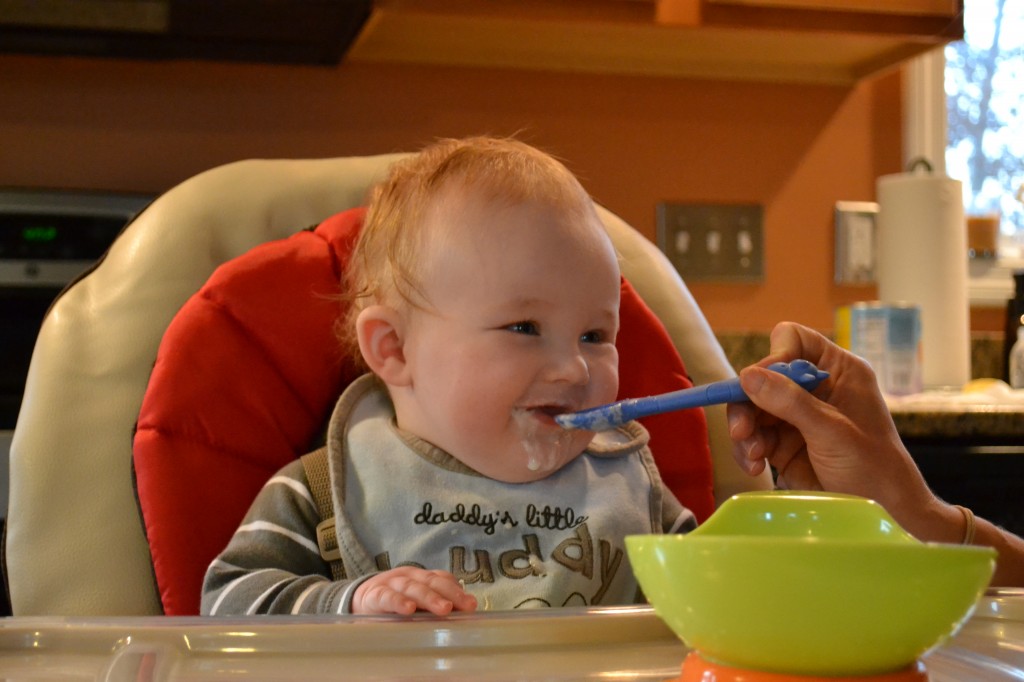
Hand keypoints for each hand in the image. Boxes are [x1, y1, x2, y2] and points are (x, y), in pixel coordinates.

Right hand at [351, 566, 477, 615]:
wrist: (358, 600)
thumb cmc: (393, 607)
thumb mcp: (415, 604)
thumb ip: (433, 609)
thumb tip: (460, 622)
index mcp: (422, 579)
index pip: (442, 580)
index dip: (457, 590)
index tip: (472, 605)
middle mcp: (409, 577)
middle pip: (432, 582)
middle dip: (451, 594)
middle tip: (466, 606)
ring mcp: (391, 584)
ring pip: (413, 587)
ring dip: (430, 598)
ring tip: (444, 609)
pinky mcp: (374, 596)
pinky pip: (387, 597)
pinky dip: (398, 602)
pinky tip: (408, 609)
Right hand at [725, 322, 937, 527]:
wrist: (882, 514)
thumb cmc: (873, 468)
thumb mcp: (833, 431)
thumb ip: (790, 402)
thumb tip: (747, 375)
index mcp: (838, 372)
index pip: (795, 341)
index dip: (774, 357)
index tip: (761, 384)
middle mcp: (815, 389)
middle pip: (764, 378)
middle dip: (748, 403)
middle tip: (741, 430)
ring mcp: (797, 417)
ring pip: (752, 408)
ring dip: (745, 431)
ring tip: (753, 455)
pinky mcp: (784, 445)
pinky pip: (753, 437)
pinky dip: (748, 450)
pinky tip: (755, 466)